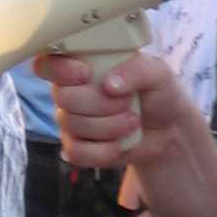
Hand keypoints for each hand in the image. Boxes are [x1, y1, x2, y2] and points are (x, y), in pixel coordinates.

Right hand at [37, 49, 194, 169]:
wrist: (169, 130)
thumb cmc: (159, 92)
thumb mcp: (158, 72)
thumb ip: (136, 70)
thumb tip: (109, 85)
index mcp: (82, 64)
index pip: (48, 63)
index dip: (59, 70)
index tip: (86, 74)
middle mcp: (70, 91)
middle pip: (63, 97)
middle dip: (100, 103)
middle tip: (127, 102)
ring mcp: (71, 120)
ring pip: (72, 125)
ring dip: (109, 126)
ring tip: (132, 121)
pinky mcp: (77, 147)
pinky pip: (76, 152)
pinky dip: (103, 151)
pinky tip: (121, 144)